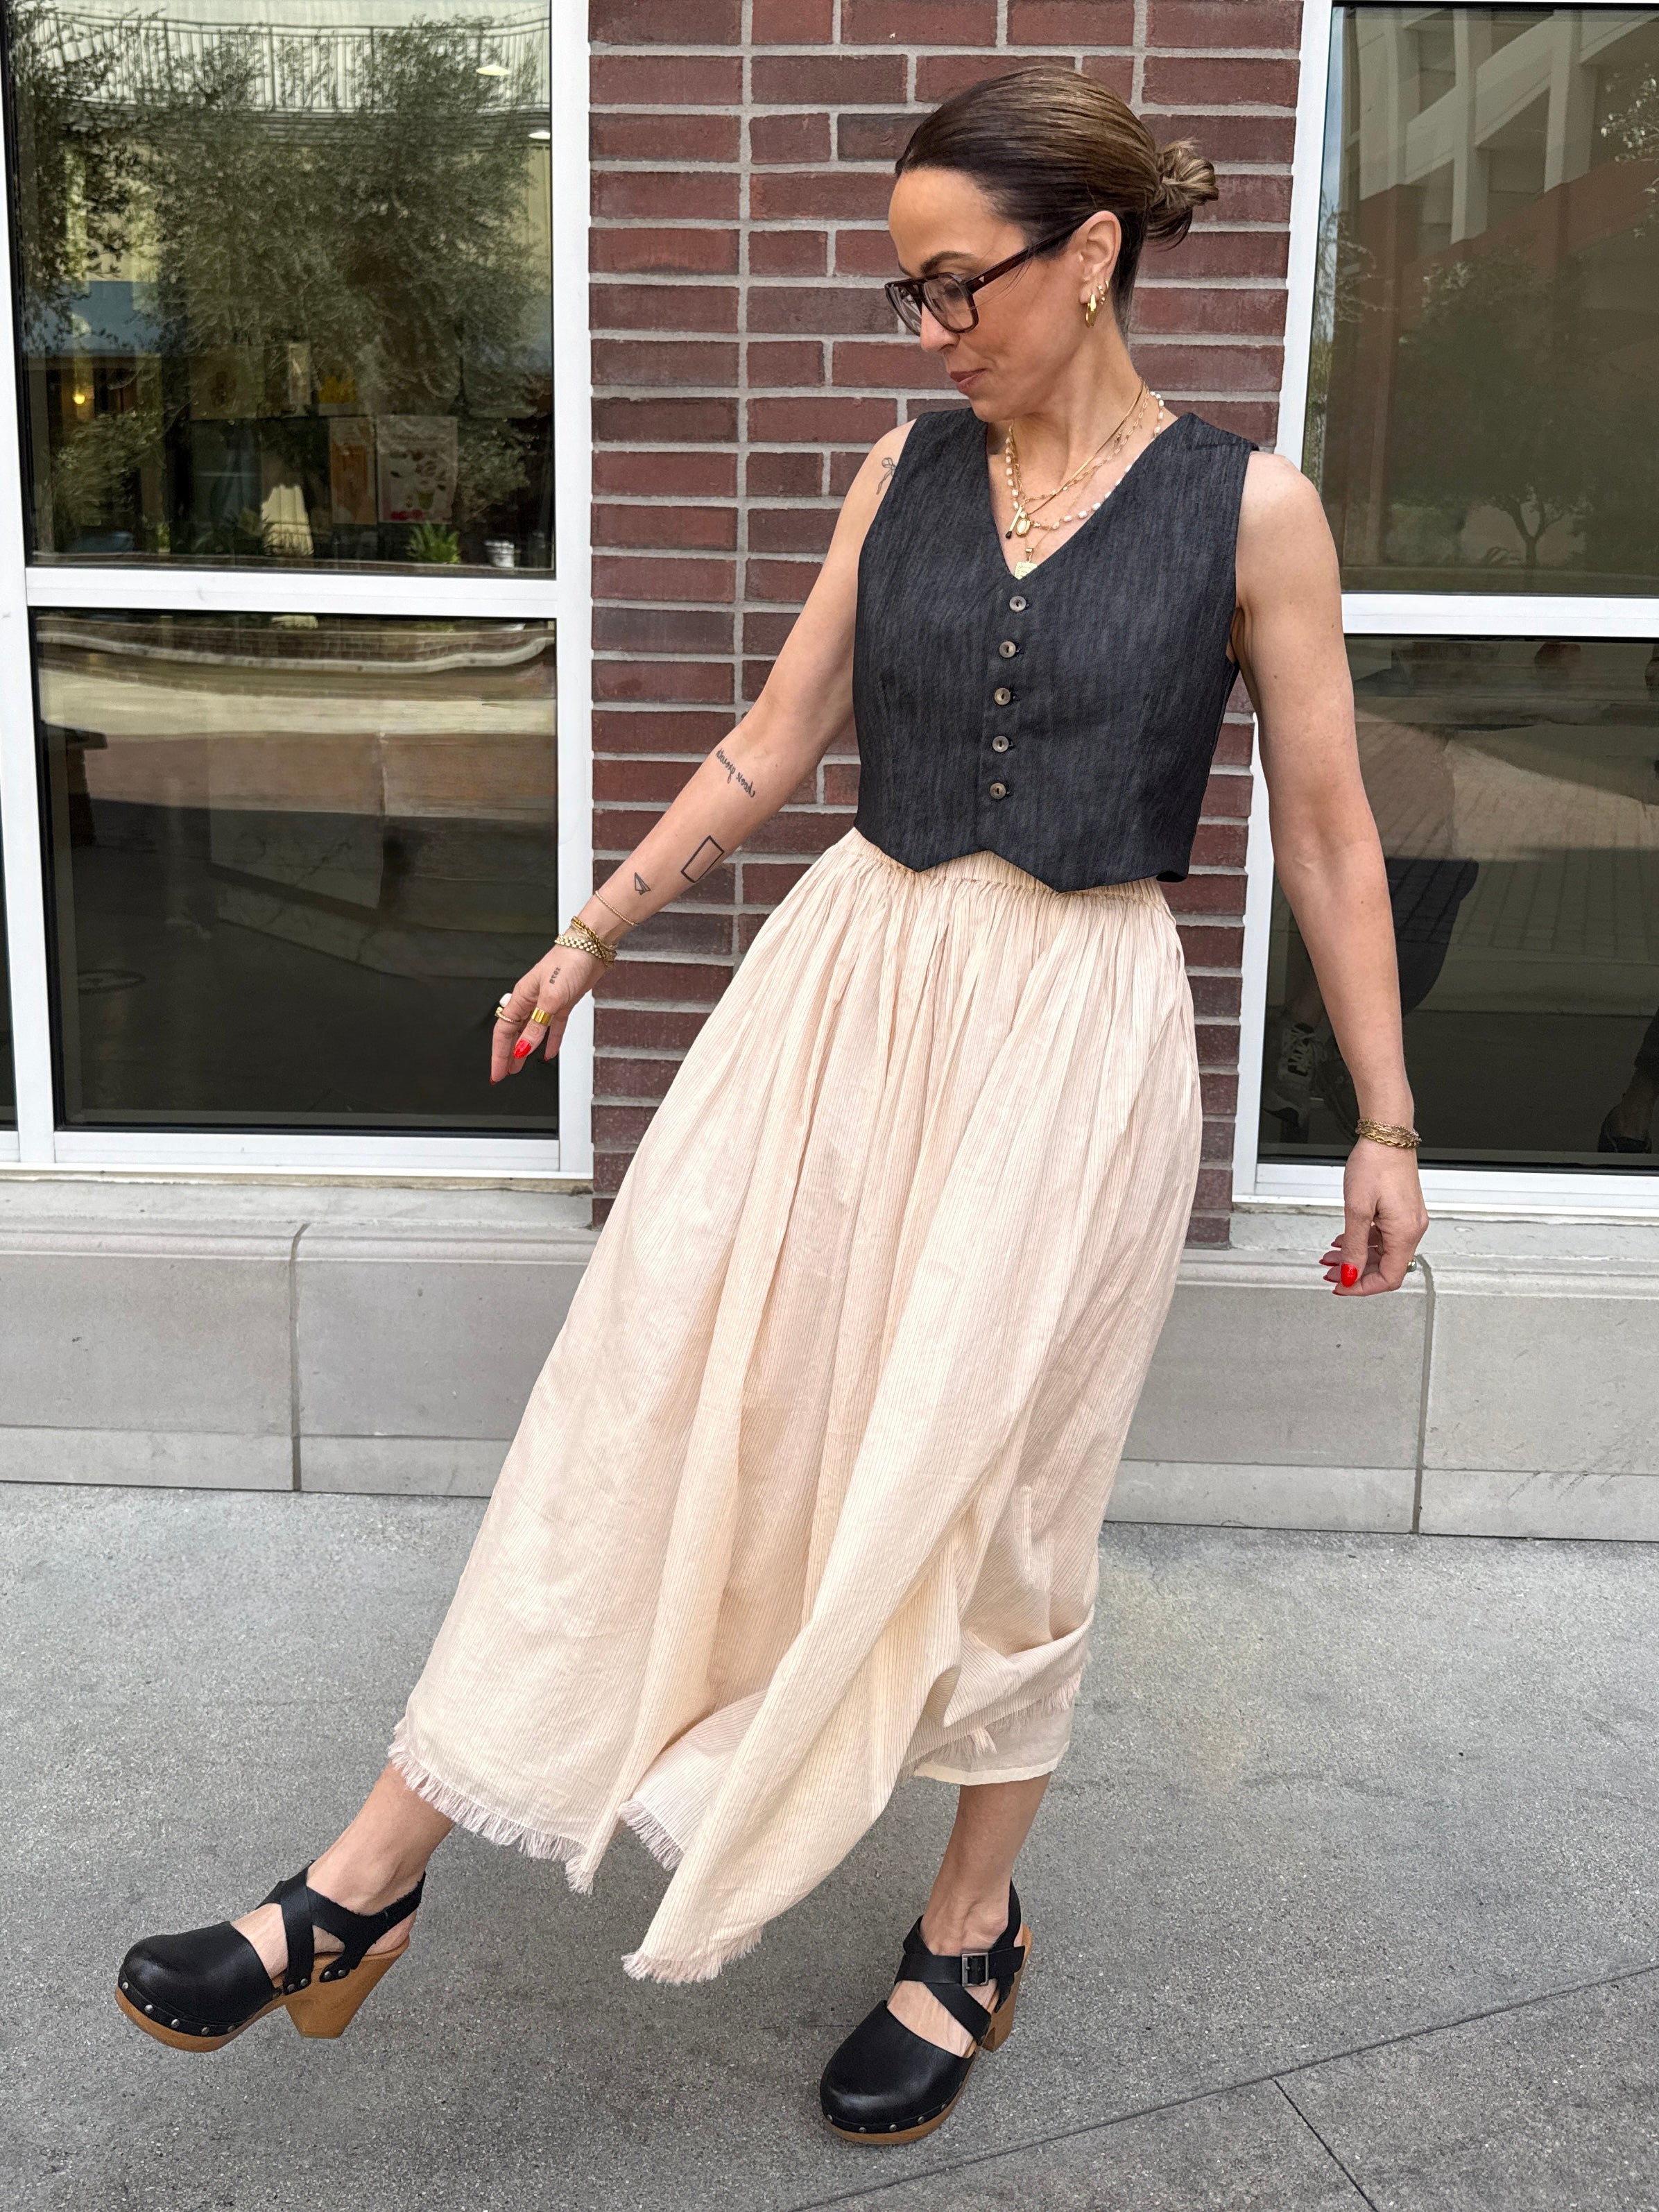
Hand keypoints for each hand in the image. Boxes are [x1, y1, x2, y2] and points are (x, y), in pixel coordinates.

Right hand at [490, 943, 606, 1081]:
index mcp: (521, 997)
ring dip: (525, 1050)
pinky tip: (549, 1053)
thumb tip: (523, 1048)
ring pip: (532, 1033)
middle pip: (515, 1034)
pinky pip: (553, 1027)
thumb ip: (537, 1027)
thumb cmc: (568, 962)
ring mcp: (547, 1003)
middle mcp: (531, 1000)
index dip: (499, 1054)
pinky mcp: (562, 1004)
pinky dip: (551, 1041)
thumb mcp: (551, 999)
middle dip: (508, 1054)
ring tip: (520, 1067)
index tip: (497, 1072)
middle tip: (504, 1074)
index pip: (504, 1032)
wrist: (591, 948)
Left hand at [1321, 1140, 1427, 1294]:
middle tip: (1331, 1273)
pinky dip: (1363, 1242)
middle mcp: (1412, 1229)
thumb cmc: (1375, 1164)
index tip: (1342, 1287)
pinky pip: (1383, 1237)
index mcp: (1405, 1233)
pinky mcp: (1401, 1211)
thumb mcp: (1356, 1209)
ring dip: (1356, 1258)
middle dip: (1356, 1273)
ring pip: (1382, 1253)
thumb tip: (1349, 1274)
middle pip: (1386, 1267)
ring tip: (1332, 1257)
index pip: (1389, 1278)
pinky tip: (1345, 1240)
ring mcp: (1408, 1220)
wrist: (1386, 1135)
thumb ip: (1353, 1246)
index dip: (1363, 1287)